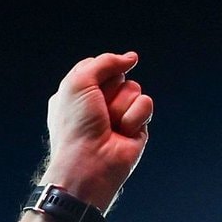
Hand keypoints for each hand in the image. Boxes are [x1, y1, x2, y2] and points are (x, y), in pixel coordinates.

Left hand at [36, 52, 153, 211]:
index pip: (98, 66)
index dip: (98, 72)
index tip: (89, 87)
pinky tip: (123, 133)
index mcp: (77, 93)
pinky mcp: (136, 126)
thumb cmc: (76, 125)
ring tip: (110, 125)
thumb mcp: (79, 82)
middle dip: (111, 90)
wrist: (89, 162)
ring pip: (134, 89)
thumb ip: (104, 62)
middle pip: (118, 76)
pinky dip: (135, 116)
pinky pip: (146, 104)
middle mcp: (97, 103)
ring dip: (121, 105)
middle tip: (98, 110)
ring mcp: (118, 115)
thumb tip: (131, 58)